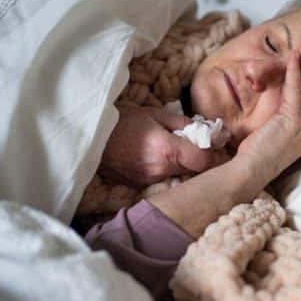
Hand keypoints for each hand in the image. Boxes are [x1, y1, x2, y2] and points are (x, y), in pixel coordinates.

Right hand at [99, 106, 230, 187]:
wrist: (87, 137)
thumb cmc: (121, 121)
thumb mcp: (154, 114)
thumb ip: (182, 122)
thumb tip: (205, 130)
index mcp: (167, 151)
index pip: (205, 161)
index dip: (213, 152)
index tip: (212, 143)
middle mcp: (161, 170)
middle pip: (195, 171)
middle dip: (199, 158)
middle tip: (196, 144)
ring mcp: (149, 181)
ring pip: (180, 176)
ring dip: (183, 165)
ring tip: (175, 149)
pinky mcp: (139, 186)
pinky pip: (163, 179)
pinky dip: (167, 170)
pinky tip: (159, 158)